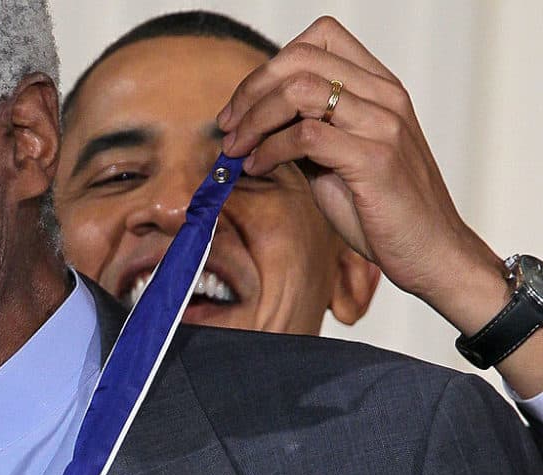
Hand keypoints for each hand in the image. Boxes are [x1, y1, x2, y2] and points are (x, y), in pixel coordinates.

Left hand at [216, 16, 506, 310]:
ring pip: (299, 92)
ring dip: (254, 120)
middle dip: (251, 91)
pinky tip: (258, 167)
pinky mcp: (374, 159)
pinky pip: (306, 136)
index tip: (242, 105)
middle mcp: (385, 96)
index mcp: (380, 87)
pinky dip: (270, 150)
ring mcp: (383, 124)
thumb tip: (255, 122)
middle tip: (228, 127)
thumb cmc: (382, 210)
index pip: (320, 38)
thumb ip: (307, 132)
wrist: (430, 252)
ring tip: (237, 150)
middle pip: (301, 59)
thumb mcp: (338, 159)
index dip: (270, 67)